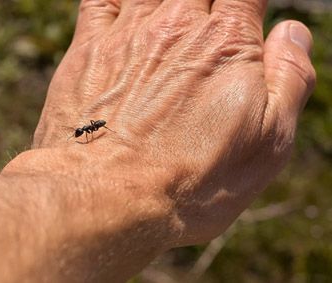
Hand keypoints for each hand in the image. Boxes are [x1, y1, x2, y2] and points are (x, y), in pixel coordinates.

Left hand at [24, 0, 314, 244]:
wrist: (108, 198)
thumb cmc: (192, 181)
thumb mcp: (267, 143)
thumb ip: (288, 79)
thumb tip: (291, 33)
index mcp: (227, 44)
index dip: (247, 5)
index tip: (244, 21)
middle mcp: (177, 27)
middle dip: (209, 4)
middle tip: (207, 26)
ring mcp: (129, 34)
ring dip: (165, 4)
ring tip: (171, 27)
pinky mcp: (88, 49)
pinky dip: (116, 1)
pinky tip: (125, 14)